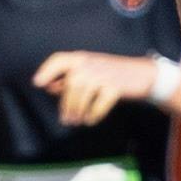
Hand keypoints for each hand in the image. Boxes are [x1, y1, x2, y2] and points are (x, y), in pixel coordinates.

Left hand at [32, 48, 157, 127]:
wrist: (142, 75)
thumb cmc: (111, 74)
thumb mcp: (90, 72)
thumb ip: (69, 79)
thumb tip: (49, 87)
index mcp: (81, 58)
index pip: (60, 59)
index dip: (47, 71)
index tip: (37, 84)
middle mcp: (91, 63)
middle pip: (72, 83)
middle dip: (67, 105)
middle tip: (67, 121)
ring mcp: (104, 73)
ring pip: (83, 93)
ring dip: (78, 111)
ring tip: (76, 122)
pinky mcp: (116, 86)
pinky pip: (99, 103)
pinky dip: (93, 114)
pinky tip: (91, 119)